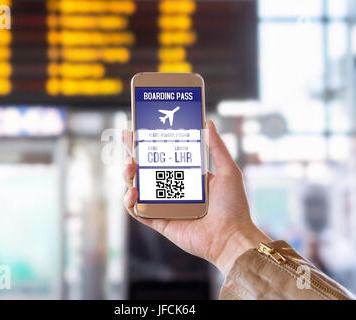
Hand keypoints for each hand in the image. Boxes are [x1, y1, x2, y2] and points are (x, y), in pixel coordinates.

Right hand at [122, 120, 270, 275]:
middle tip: (127, 141)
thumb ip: (216, 148)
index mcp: (187, 176)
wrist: (231, 237)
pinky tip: (133, 192)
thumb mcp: (228, 171)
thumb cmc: (233, 205)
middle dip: (133, 154)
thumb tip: (207, 123)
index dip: (149, 144)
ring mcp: (164, 205)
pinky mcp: (159, 221)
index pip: (163, 156)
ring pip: (137, 187)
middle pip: (146, 169)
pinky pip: (138, 211)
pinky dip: (130, 202)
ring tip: (130, 165)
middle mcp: (173, 189)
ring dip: (128, 175)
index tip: (137, 129)